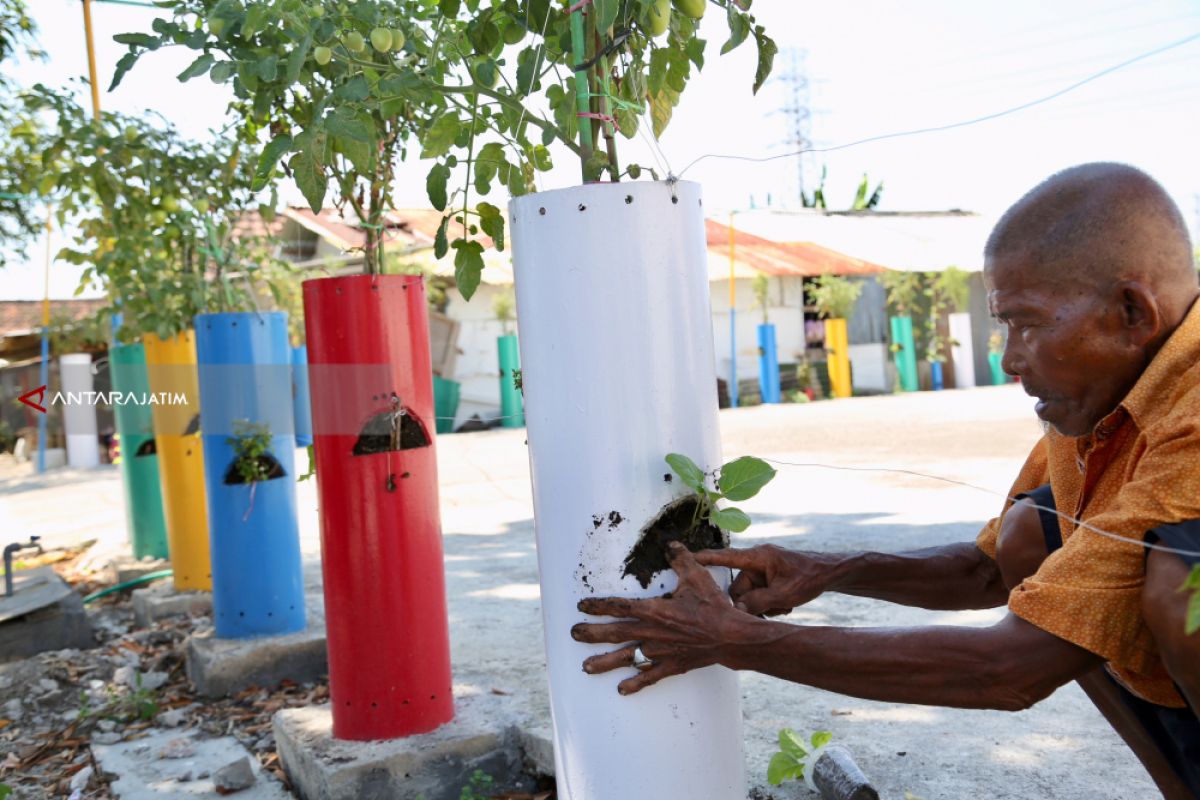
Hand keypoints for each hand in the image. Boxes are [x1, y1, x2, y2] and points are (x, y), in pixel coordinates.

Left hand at [571, 542, 752, 694]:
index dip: (599, 606)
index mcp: (655, 610)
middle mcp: (653, 632)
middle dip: (592, 633)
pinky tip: (621, 689)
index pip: (620, 606)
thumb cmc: (714, 606)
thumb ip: (680, 559)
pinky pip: (649, 676)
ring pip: (627, 658)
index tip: (581, 606)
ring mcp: (660, 652)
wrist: (731, 636)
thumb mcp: (697, 576)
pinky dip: (635, 683)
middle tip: (573, 634)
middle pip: (615, 633)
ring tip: (586, 667)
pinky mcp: (671, 665)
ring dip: (605, 662)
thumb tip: (670, 544)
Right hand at [693, 544, 836, 616]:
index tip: (687, 558)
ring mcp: (764, 570)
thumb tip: (737, 610)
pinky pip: (759, 594)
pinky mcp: (769, 578)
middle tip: (769, 610)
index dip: (705, 559)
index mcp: (758, 557)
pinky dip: (769, 603)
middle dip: (750, 602)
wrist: (831, 572)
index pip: (725, 557)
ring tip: (783, 607)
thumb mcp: (784, 594)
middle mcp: (757, 562)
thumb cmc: (810, 576)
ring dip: (763, 605)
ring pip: (749, 595)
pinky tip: (785, 605)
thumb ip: (758, 602)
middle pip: (738, 587)